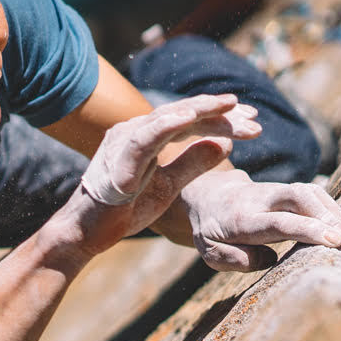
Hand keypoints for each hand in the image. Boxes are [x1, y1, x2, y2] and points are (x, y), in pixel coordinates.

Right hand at [49, 95, 260, 263]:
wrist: (85, 233)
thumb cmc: (122, 209)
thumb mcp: (168, 186)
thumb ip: (193, 164)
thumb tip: (225, 145)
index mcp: (146, 137)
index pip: (189, 121)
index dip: (221, 119)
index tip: (254, 122)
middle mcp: (133, 132)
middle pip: (183, 114)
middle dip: (219, 113)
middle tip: (254, 117)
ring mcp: (123, 142)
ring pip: (167, 118)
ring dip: (200, 111)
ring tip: (230, 107)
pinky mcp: (117, 160)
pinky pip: (144, 137)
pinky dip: (167, 125)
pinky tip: (191, 117)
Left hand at [177, 169, 340, 271]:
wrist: (208, 196)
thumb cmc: (213, 231)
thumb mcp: (210, 251)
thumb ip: (233, 258)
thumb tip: (269, 258)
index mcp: (239, 219)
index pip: (277, 222)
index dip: (306, 229)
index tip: (332, 240)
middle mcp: (259, 199)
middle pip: (296, 197)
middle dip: (325, 215)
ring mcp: (274, 190)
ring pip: (307, 191)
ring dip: (332, 212)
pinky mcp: (287, 189)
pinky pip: (312, 192)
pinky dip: (331, 207)